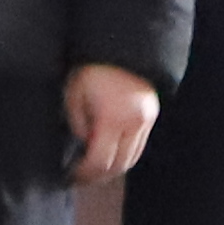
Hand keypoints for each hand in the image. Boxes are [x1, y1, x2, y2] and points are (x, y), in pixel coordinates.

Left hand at [62, 61, 160, 187]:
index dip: (85, 174)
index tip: (71, 176)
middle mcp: (135, 123)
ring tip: (93, 170)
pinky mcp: (152, 115)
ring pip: (132, 158)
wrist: (119, 46)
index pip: (100, 161)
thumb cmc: (91, 69)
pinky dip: (124, 154)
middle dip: (99, 176)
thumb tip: (84, 145)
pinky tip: (109, 153)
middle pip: (120, 165)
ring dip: (113, 168)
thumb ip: (78, 125)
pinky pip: (138, 144)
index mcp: (114, 119)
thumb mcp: (73, 96)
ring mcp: (147, 120)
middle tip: (81, 178)